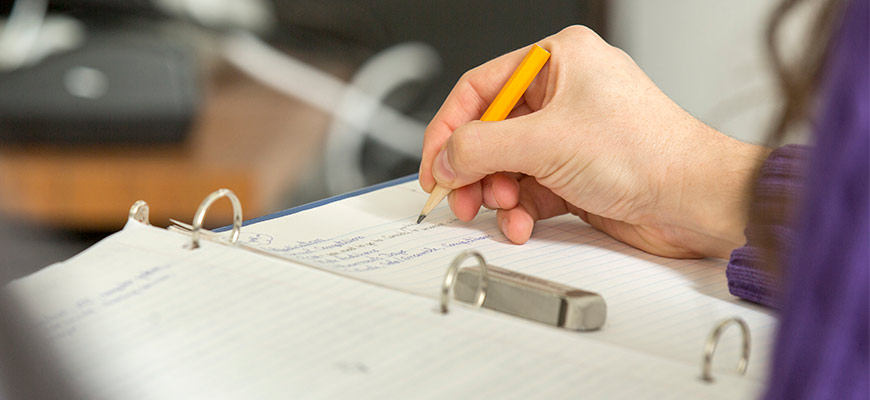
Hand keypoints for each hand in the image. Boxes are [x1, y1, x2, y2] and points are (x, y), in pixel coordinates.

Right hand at [418, 26, 769, 258]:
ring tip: (504, 209)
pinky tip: (523, 223)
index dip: (449, 129)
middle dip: (473, 169)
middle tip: (460, 196)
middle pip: (489, 131)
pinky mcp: (575, 172)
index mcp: (558, 59)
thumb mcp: (547, 142)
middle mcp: (563, 93)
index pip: (480, 89)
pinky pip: (528, 189)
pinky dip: (520, 209)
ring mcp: (569, 135)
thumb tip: (445, 158)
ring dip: (498, 194)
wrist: (693, 201)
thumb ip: (482, 148)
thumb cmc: (648, 153)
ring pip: (506, 164)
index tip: (433, 165)